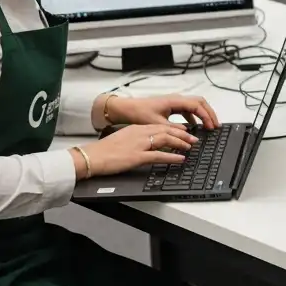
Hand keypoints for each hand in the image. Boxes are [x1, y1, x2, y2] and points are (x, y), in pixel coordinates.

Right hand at [79, 123, 195, 176]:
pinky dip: (172, 157)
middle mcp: (140, 133)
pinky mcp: (137, 156)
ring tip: (190, 147)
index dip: (176, 129)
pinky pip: (159, 155)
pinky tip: (180, 159)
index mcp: (136, 128)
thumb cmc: (104, 151)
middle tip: (194, 139)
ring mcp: (139, 144)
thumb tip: (149, 144)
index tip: (185, 132)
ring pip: (166, 139)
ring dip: (181, 143)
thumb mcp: (123, 139)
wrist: (91, 157)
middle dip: (183, 135)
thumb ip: (137, 139)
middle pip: (167, 130)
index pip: (161, 126)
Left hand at [105, 94, 219, 129]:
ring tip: (208, 126)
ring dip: (203, 114)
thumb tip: (188, 132)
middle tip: (216, 125)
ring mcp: (174, 102)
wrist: (126, 109)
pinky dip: (194, 117)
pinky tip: (193, 126)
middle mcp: (177, 99)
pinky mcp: (171, 106)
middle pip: (200, 102)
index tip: (212, 126)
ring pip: (195, 105)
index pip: (197, 106)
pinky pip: (187, 109)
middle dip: (210, 113)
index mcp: (175, 101)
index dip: (207, 116)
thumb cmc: (139, 113)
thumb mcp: (157, 124)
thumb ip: (174, 128)